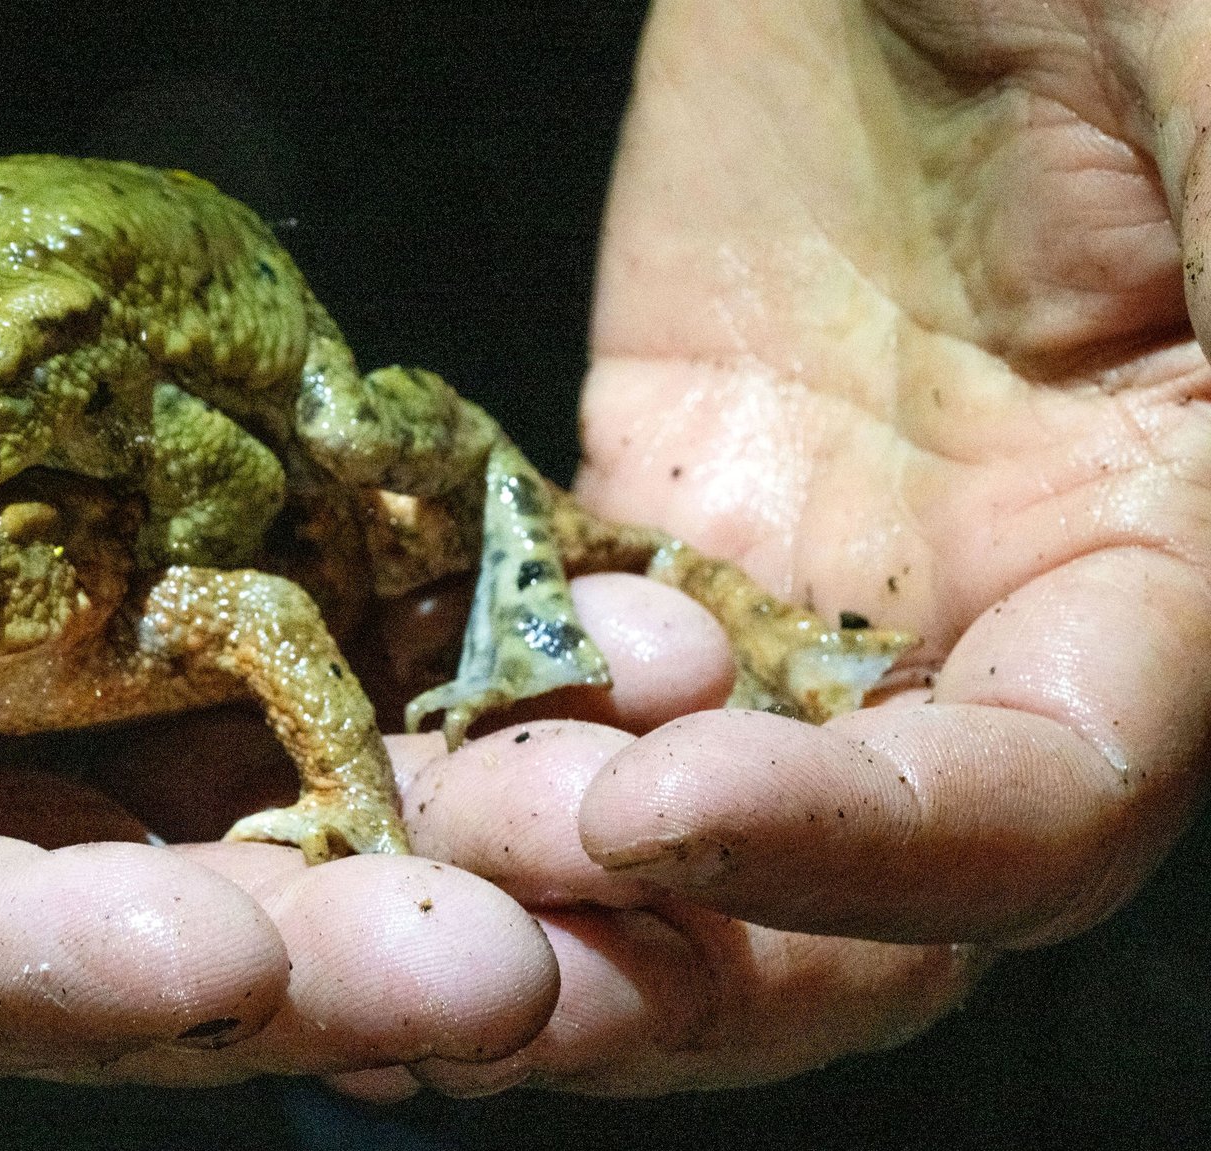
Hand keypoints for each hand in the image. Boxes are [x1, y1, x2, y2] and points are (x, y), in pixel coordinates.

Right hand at [0, 64, 559, 1103]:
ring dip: (446, 828)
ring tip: (636, 818)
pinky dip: (460, 643)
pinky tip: (617, 645)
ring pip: (257, 792)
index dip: (17, 972)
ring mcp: (34, 675)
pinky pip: (317, 613)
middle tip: (515, 972)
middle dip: (304, 957)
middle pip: (105, 916)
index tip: (206, 962)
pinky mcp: (141, 549)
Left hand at [355, 0, 1210, 1094]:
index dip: (865, 858)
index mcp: (1163, 560)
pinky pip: (546, 665)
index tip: (653, 808)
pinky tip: (335, 774)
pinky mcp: (650, 501)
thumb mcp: (1208, 103)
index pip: (1035, 809)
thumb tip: (1201, 550)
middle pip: (850, 902)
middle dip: (673, 952)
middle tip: (479, 942)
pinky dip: (456, 735)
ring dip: (528, 876)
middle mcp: (985, 613)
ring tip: (361, 877)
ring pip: (678, 813)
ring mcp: (802, 571)